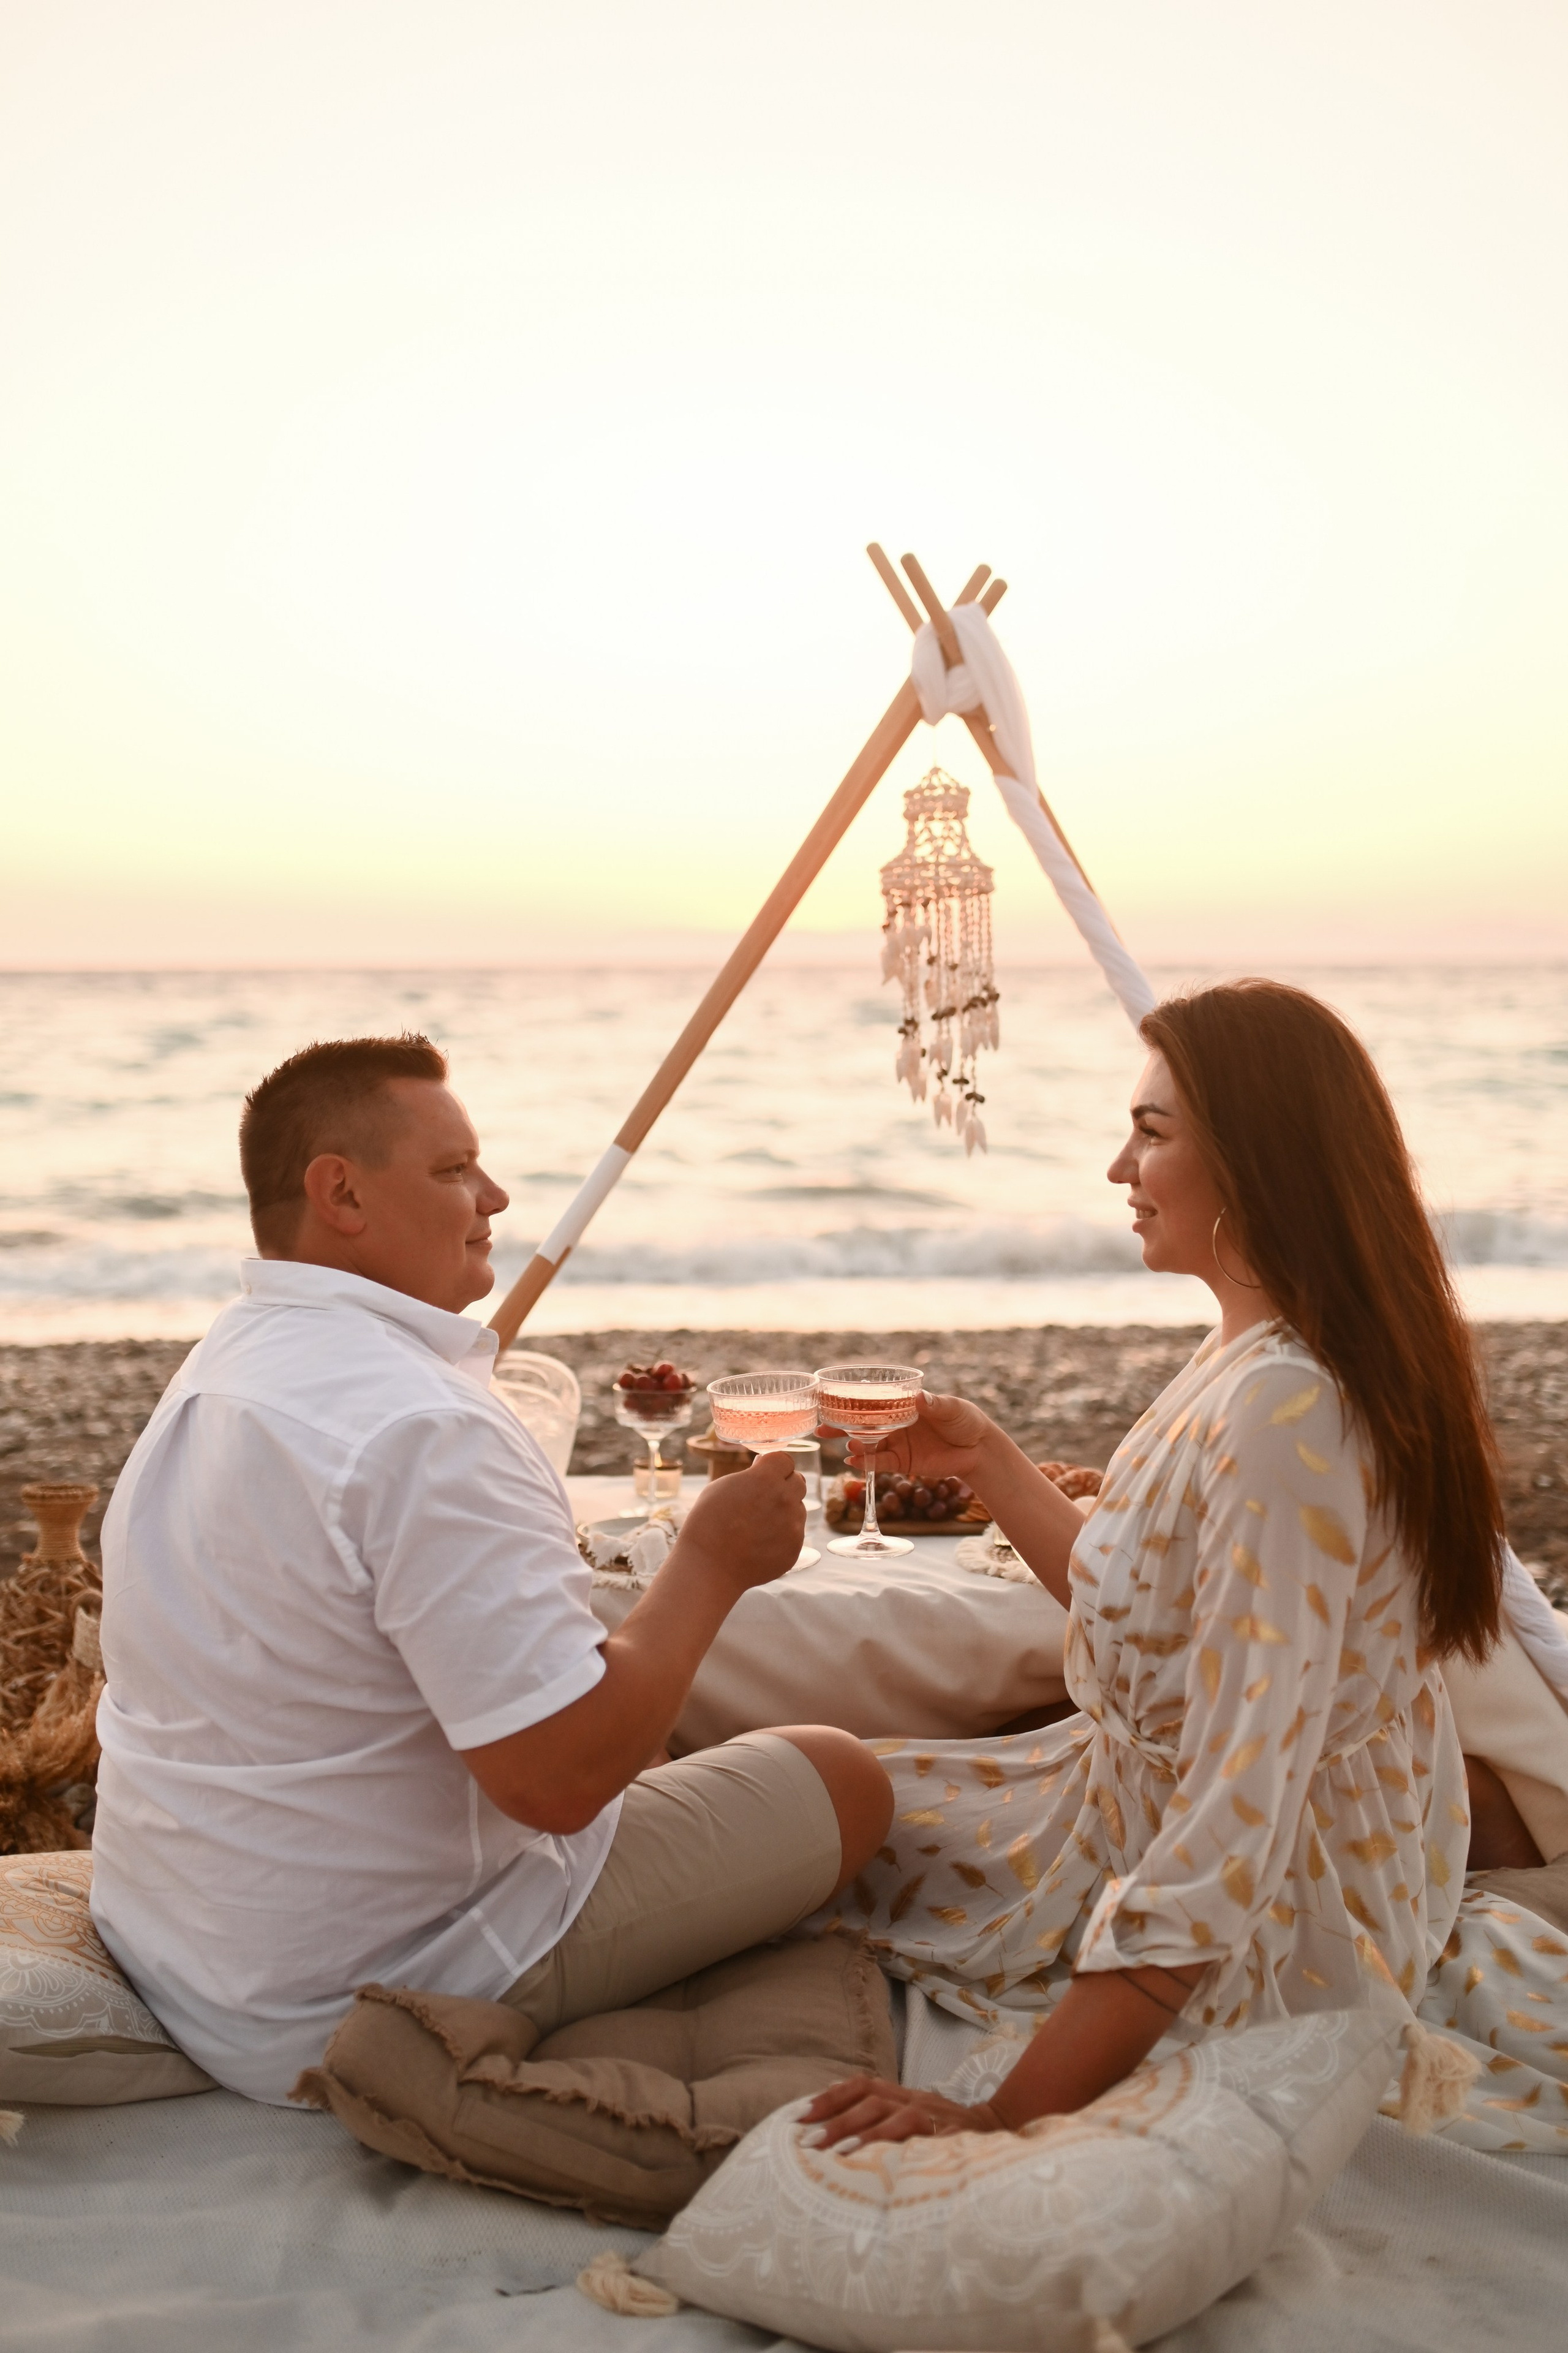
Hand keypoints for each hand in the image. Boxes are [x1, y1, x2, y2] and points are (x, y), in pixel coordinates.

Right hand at [671, 1449, 804, 1595]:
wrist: (709, 1565)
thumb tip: (764, 1468)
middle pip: (798, 1482)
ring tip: (757, 1525)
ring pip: (798, 1508)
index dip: (775, 1466)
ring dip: (784, 1511)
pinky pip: (794, 1533)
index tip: (765, 1473)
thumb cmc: (708, 1523)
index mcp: (766, 1479)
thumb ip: (750, 1475)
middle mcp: (785, 1499)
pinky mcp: (795, 1547)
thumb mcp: (723, 1486)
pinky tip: (761, 1542)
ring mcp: (793, 1525)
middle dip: (784, 1485)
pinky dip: (782, 1535)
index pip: (786, 1460)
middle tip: (764, 1497)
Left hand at [798, 2071, 1002, 2149]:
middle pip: (871, 2099)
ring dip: (863, 2132)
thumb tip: (833, 2098)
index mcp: (903, 2094)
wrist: (998, 2129)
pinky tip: (884, 2162)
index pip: (861, 2084)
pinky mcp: (953, 2138)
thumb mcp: (911, 2113)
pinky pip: (925, 2140)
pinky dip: (902, 2147)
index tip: (797, 2115)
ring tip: (836, 2151)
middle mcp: (916, 2099)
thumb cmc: (945, 2129)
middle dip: (836, 2118)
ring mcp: (935, 2117)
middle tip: (806, 2140)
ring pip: (894, 2116)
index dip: (829, 2097)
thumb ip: (878, 2108)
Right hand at [842, 1391, 997, 1489]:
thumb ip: (934, 1404)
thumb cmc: (966, 1420)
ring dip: (854, 1446)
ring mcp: (897, 1444)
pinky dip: (866, 1463)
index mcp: (903, 1406)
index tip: (832, 1402)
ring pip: (868, 1445)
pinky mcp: (903, 1463)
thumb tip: (920, 1398)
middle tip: (822, 1429)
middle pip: (863, 1425)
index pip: (873, 1403)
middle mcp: (895, 1425)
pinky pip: (880, 1463)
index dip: (853, 1403)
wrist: (979, 1450)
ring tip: (846, 1445)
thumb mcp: (951, 1407)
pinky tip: (853, 1461)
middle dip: (841, 1427)